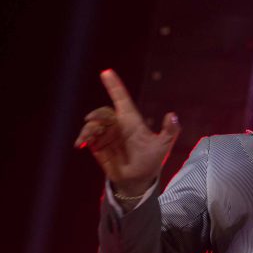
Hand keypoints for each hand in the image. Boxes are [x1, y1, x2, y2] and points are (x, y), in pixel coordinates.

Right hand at [74, 69, 180, 195]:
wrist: (139, 179)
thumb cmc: (152, 160)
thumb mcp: (163, 145)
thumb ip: (169, 130)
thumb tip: (172, 115)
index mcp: (132, 121)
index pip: (122, 99)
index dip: (115, 86)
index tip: (107, 72)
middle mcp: (117, 125)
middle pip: (104, 113)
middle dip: (97, 114)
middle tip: (92, 119)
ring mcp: (106, 135)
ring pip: (94, 124)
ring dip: (89, 128)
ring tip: (87, 139)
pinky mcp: (97, 145)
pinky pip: (87, 136)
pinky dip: (83, 137)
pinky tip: (80, 143)